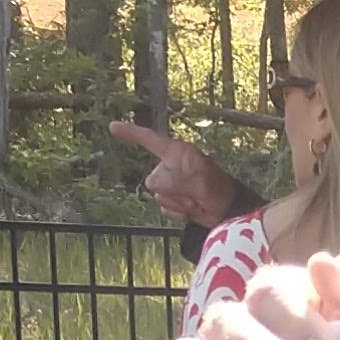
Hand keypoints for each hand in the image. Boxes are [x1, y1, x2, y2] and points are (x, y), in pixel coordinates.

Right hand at [109, 121, 242, 230]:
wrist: (227, 209)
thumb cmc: (215, 186)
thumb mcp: (194, 175)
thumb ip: (170, 178)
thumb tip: (155, 186)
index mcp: (175, 152)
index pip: (147, 139)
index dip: (130, 133)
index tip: (112, 127)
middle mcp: (169, 167)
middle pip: (153, 180)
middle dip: (173, 190)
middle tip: (194, 191)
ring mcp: (171, 185)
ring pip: (158, 196)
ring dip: (178, 202)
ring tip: (196, 200)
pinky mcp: (174, 200)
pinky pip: (164, 208)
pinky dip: (178, 212)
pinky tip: (192, 209)